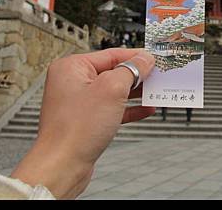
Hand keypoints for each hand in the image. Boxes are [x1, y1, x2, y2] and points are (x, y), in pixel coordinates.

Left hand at [10, 48, 155, 198]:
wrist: (63, 166)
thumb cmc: (76, 129)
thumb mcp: (111, 89)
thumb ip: (131, 70)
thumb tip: (143, 59)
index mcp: (71, 67)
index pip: (111, 54)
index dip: (135, 56)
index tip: (154, 58)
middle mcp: (72, 82)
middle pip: (113, 71)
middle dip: (137, 75)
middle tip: (158, 75)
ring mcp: (78, 102)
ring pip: (114, 91)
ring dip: (136, 92)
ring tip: (156, 91)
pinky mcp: (86, 121)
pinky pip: (112, 109)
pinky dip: (129, 109)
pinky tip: (146, 109)